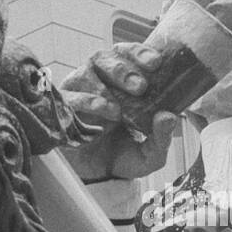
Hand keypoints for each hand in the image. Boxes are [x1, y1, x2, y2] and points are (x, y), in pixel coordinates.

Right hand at [60, 42, 178, 180]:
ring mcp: (79, 92)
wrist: (96, 178)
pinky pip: (70, 96)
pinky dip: (87, 101)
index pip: (128, 55)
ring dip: (105, 87)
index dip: (140, 53)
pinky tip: (103, 113)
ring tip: (118, 110)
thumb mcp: (150, 154)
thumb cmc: (122, 156)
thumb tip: (168, 116)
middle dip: (124, 69)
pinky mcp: (63, 109)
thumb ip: (162, 138)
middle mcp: (99, 81)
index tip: (156, 62)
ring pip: (86, 72)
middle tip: (140, 86)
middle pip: (105, 57)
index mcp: (123, 84)